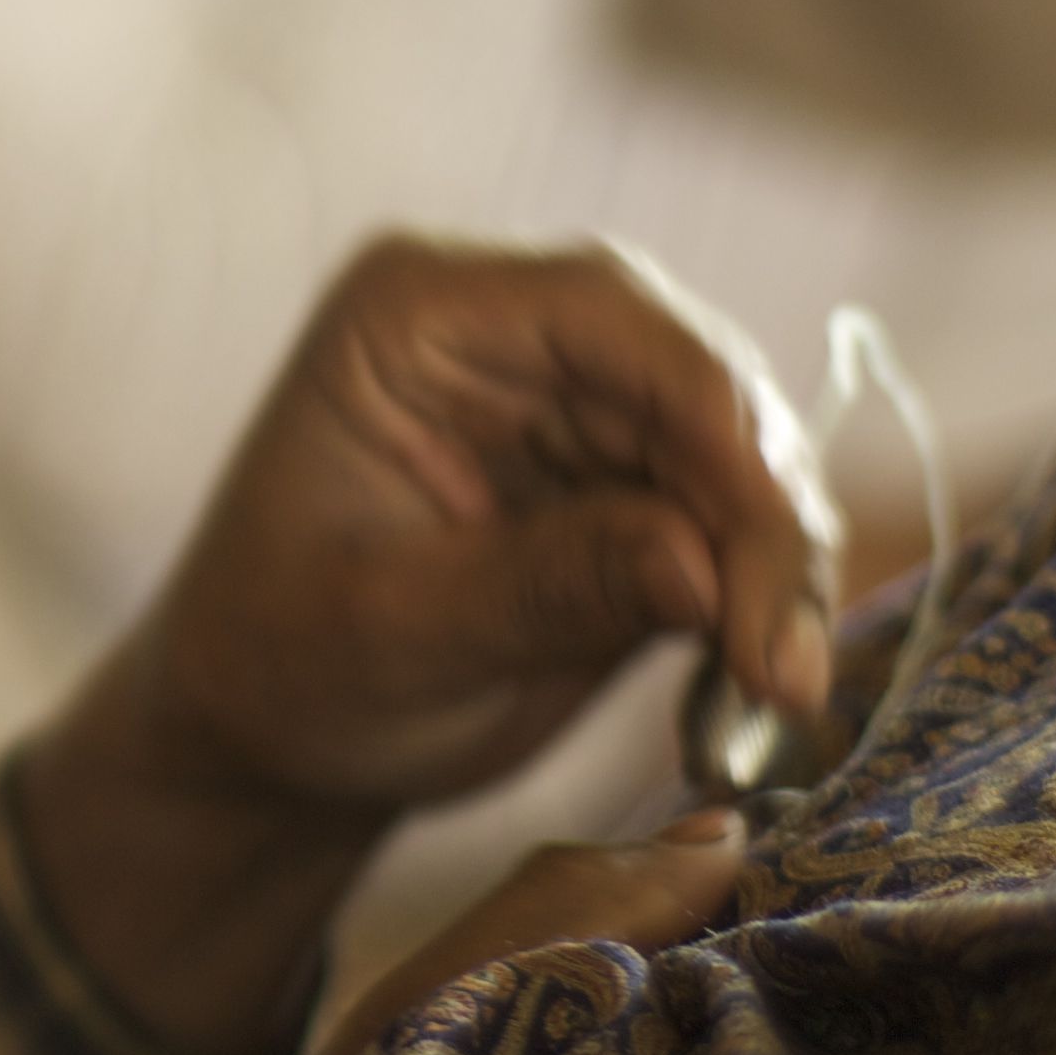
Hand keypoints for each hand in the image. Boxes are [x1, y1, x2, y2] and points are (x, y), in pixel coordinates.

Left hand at [13, 234, 829, 1054]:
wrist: (269, 740)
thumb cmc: (283, 665)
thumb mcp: (392, 630)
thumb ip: (543, 584)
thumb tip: (706, 566)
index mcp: (420, 314)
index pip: (607, 316)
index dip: (712, 421)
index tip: (757, 556)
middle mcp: (515, 334)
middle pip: (698, 379)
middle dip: (762, 513)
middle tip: (786, 658)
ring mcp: (579, 408)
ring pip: (740, 451)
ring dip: (780, 565)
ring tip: (785, 687)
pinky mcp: (628, 490)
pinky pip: (735, 521)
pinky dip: (763, 597)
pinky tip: (768, 683)